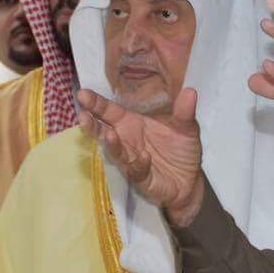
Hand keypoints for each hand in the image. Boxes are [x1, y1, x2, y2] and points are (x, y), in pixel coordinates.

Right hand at [77, 87, 205, 225]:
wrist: (190, 181)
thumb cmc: (180, 150)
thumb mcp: (187, 128)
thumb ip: (185, 112)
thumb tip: (191, 91)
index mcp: (132, 124)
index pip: (109, 111)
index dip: (96, 103)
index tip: (82, 93)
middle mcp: (127, 141)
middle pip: (104, 131)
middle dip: (92, 124)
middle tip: (83, 115)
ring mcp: (132, 160)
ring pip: (116, 152)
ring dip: (112, 145)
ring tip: (109, 135)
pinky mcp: (142, 178)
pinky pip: (137, 170)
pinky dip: (139, 164)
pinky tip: (144, 157)